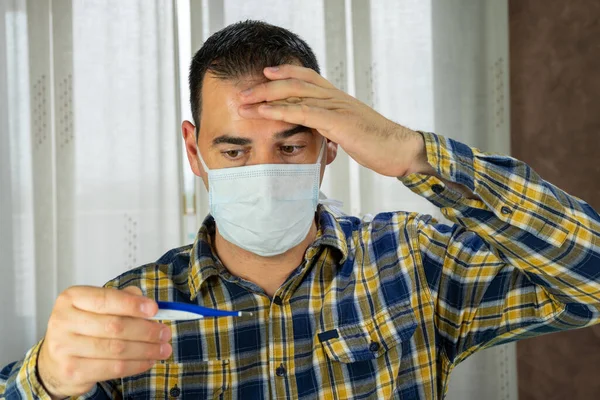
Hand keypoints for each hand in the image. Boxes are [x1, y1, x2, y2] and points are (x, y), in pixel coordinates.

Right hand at [37, 286, 171, 398]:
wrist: (54, 360)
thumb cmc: (81, 328)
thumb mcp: (96, 306)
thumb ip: (122, 299)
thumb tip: (148, 304)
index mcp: (71, 298)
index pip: (106, 299)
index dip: (132, 305)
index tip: (154, 309)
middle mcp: (63, 321)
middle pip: (114, 326)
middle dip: (146, 330)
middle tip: (165, 332)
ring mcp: (64, 348)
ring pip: (117, 349)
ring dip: (146, 349)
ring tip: (163, 349)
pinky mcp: (72, 371)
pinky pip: (113, 368)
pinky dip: (136, 365)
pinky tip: (148, 360)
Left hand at [237, 64, 431, 176]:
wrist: (399, 149)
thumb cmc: (377, 144)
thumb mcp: (350, 132)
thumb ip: (333, 128)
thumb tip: (321, 133)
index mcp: (338, 98)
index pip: (308, 78)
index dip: (285, 73)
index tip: (265, 74)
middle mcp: (335, 97)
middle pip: (295, 83)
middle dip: (266, 85)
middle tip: (243, 92)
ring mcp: (336, 107)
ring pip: (295, 94)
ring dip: (266, 97)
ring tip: (244, 101)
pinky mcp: (337, 121)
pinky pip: (303, 112)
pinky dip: (280, 111)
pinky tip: (264, 112)